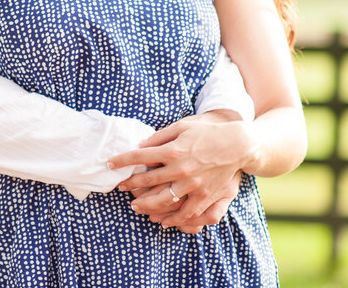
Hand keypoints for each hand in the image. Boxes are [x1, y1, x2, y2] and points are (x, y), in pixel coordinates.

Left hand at [108, 111, 253, 230]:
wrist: (237, 144)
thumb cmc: (207, 132)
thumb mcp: (181, 126)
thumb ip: (160, 137)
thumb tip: (141, 145)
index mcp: (173, 150)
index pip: (140, 157)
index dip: (122, 161)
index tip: (110, 164)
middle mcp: (181, 169)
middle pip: (149, 181)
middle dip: (131, 185)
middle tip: (120, 188)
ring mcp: (194, 185)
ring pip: (164, 200)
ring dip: (147, 205)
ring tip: (135, 207)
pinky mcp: (206, 196)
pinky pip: (187, 212)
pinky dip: (173, 219)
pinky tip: (162, 220)